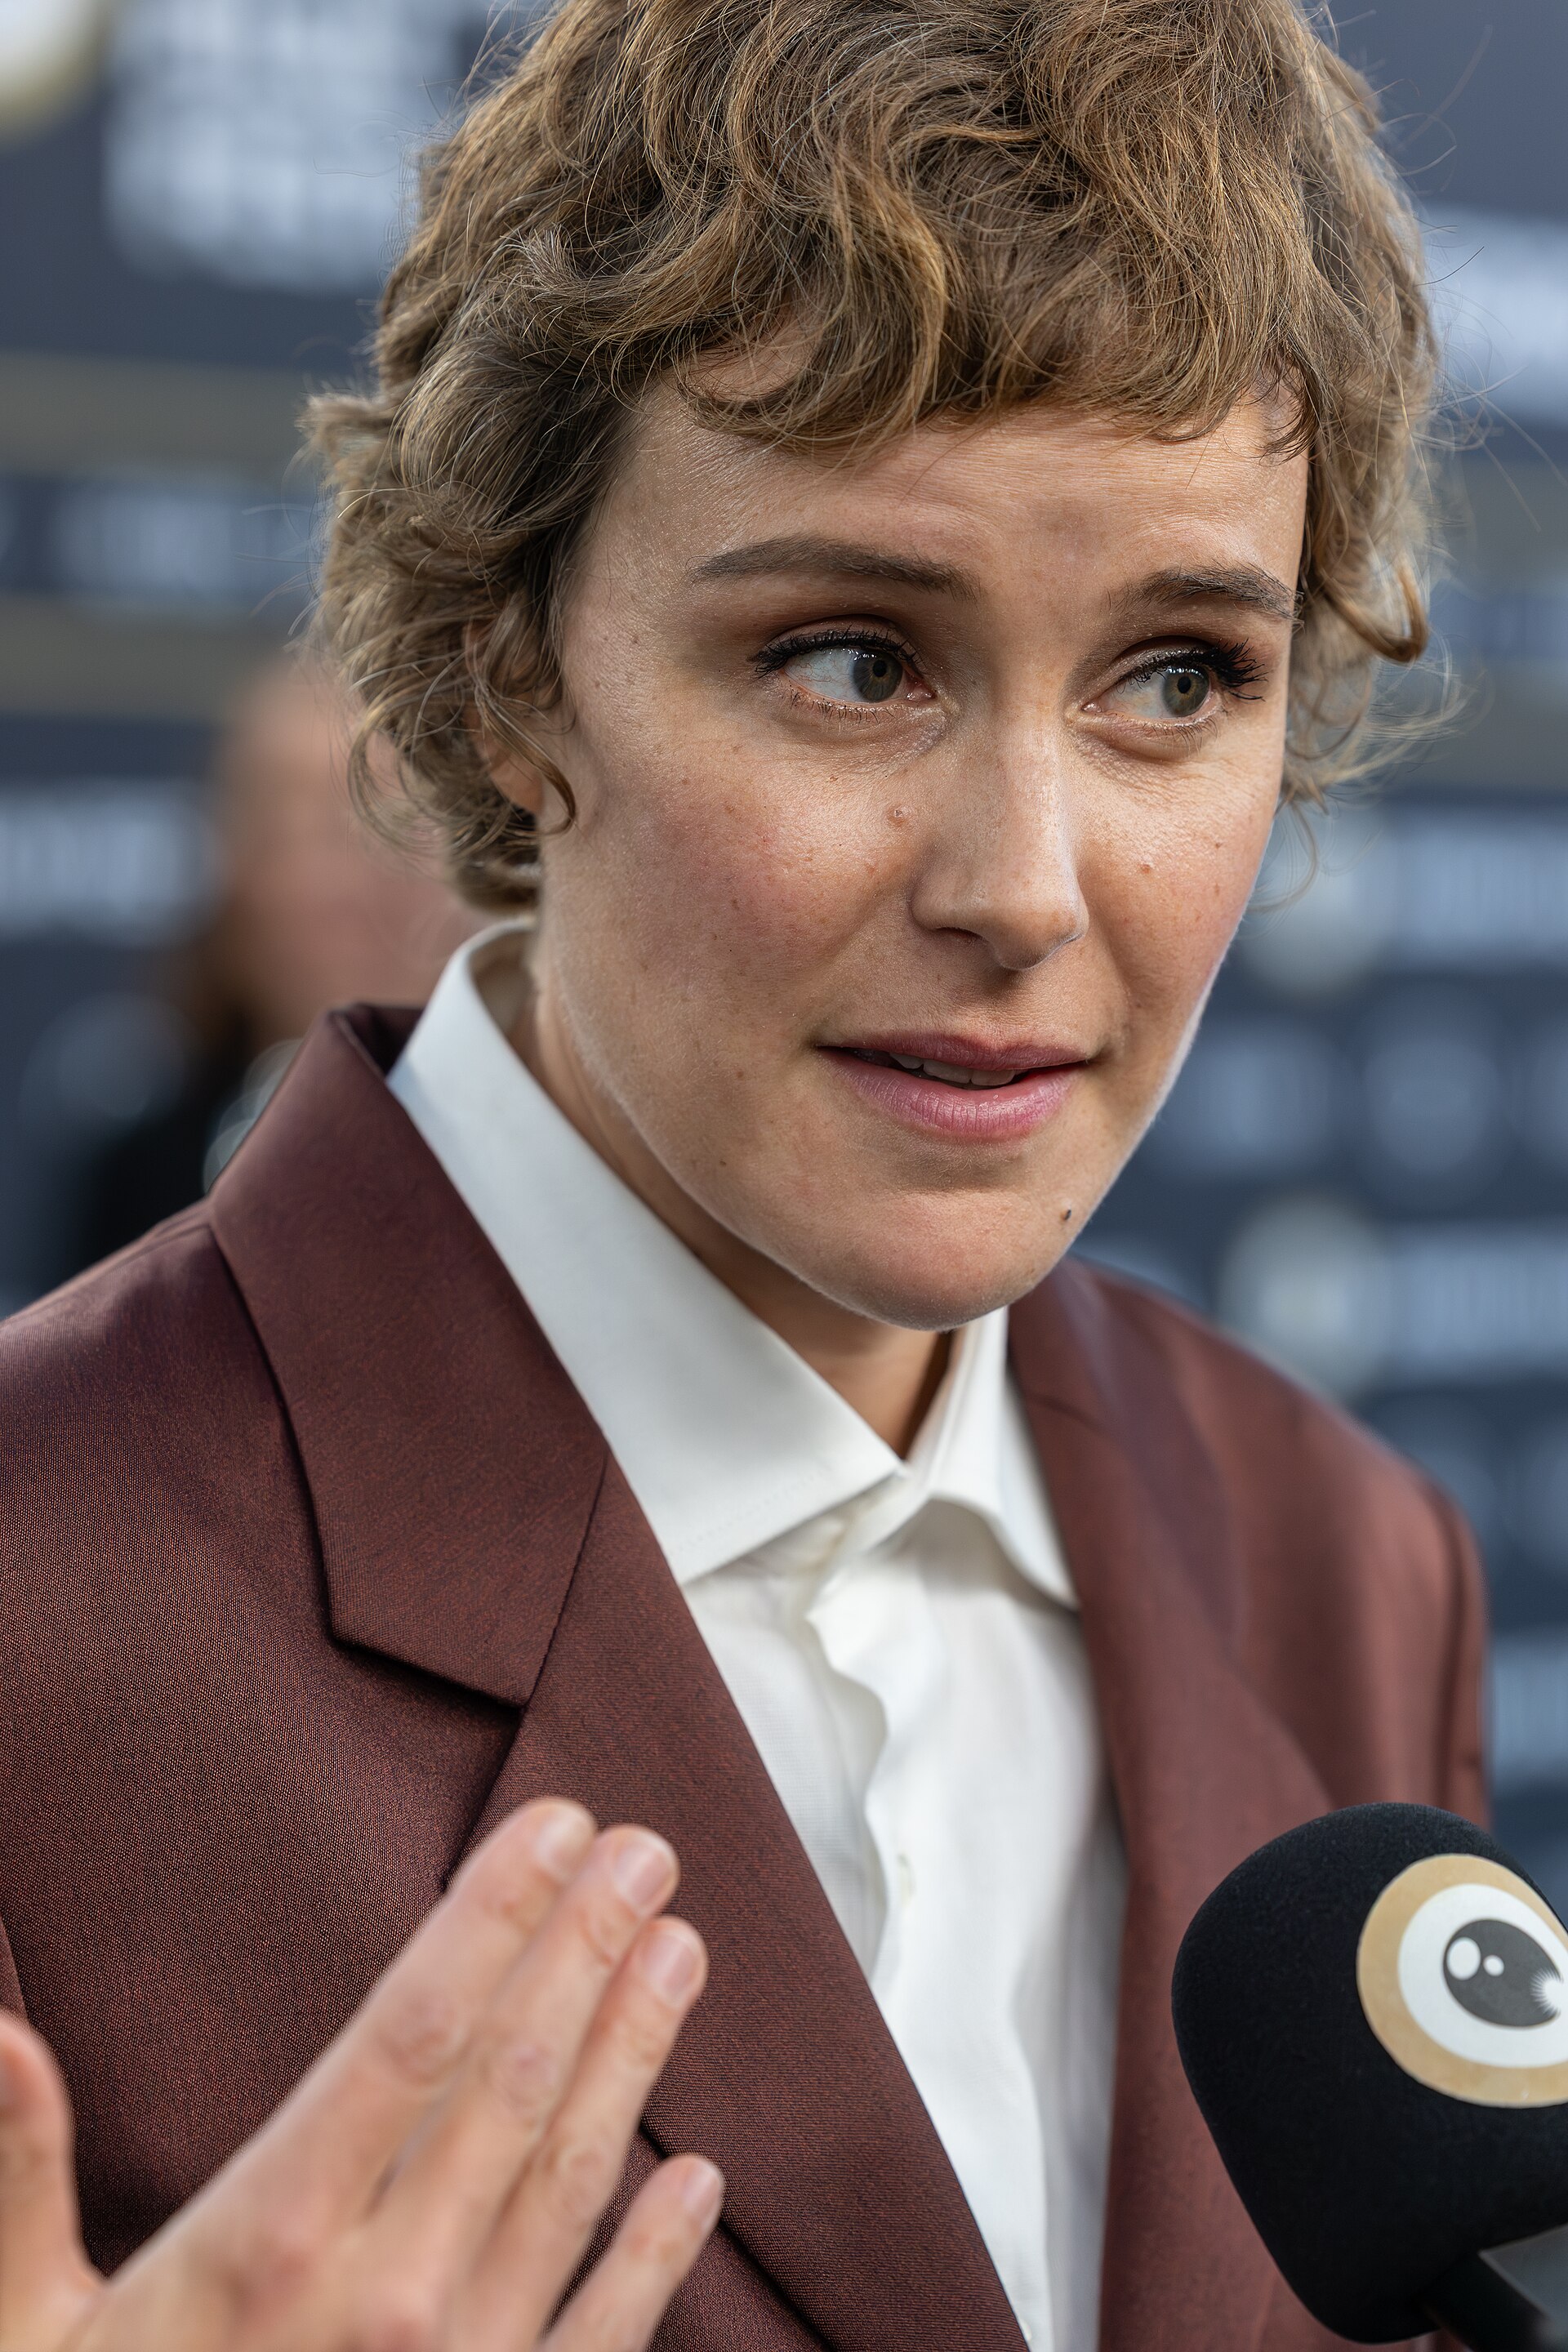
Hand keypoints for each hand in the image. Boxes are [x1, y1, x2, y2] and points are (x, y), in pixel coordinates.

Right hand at [0, 1801, 719, 2351]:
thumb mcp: (17, 2338)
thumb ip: (14, 2180)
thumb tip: (2, 2031)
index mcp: (271, 2239)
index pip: (413, 2030)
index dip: (494, 1916)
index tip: (556, 1824)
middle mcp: (387, 2295)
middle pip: (512, 2079)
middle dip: (586, 1949)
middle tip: (649, 1847)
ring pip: (570, 2179)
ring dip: (635, 2055)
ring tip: (682, 1948)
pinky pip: (602, 2338)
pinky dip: (656, 2256)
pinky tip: (702, 2178)